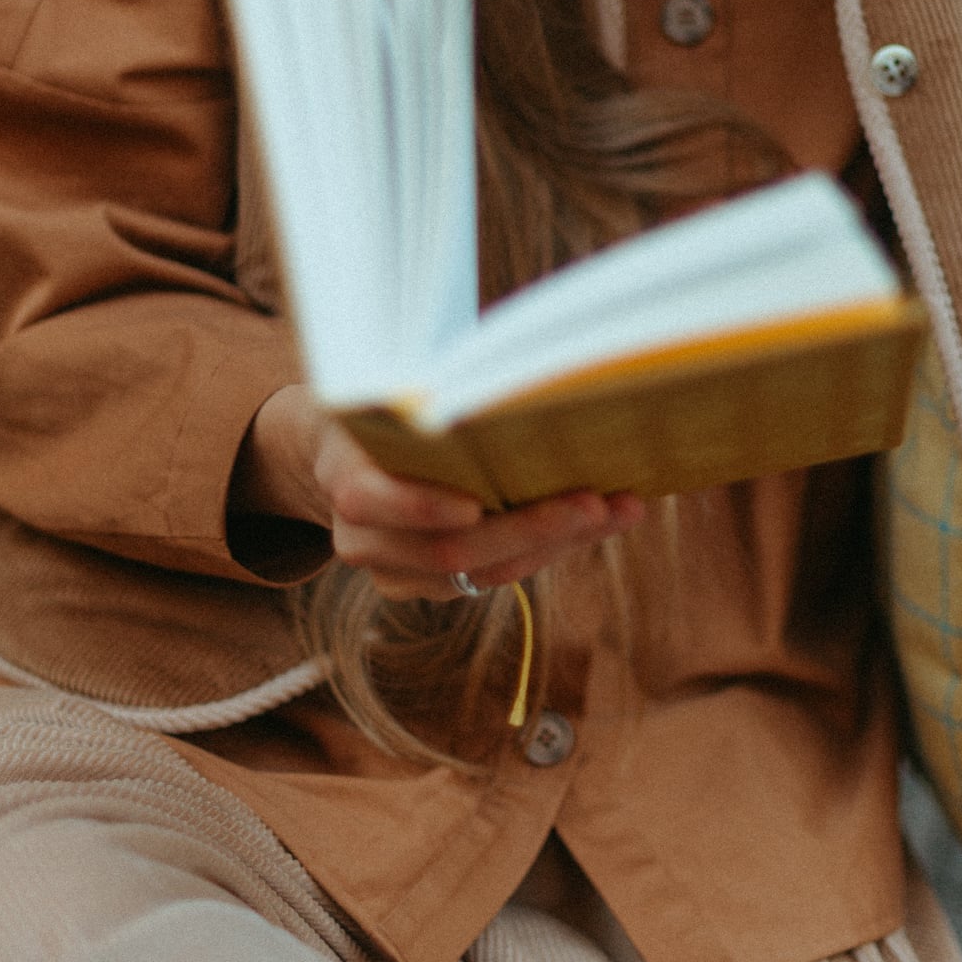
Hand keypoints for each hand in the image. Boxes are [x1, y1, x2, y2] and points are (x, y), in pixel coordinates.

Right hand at [231, 384, 643, 599]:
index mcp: (344, 478)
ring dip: (560, 542)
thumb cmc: (381, 407)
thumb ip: (419, 394)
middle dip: (528, 528)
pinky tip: (603, 518)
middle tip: (593, 503)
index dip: (418, 507)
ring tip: (620, 508)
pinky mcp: (434, 586)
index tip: (471, 504)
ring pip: (484, 572)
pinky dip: (553, 547)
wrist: (341, 454)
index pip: (367, 500)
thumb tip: (497, 374)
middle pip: (448, 550)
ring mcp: (398, 572)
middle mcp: (364, 539)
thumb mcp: (385, 388)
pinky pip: (499, 575)